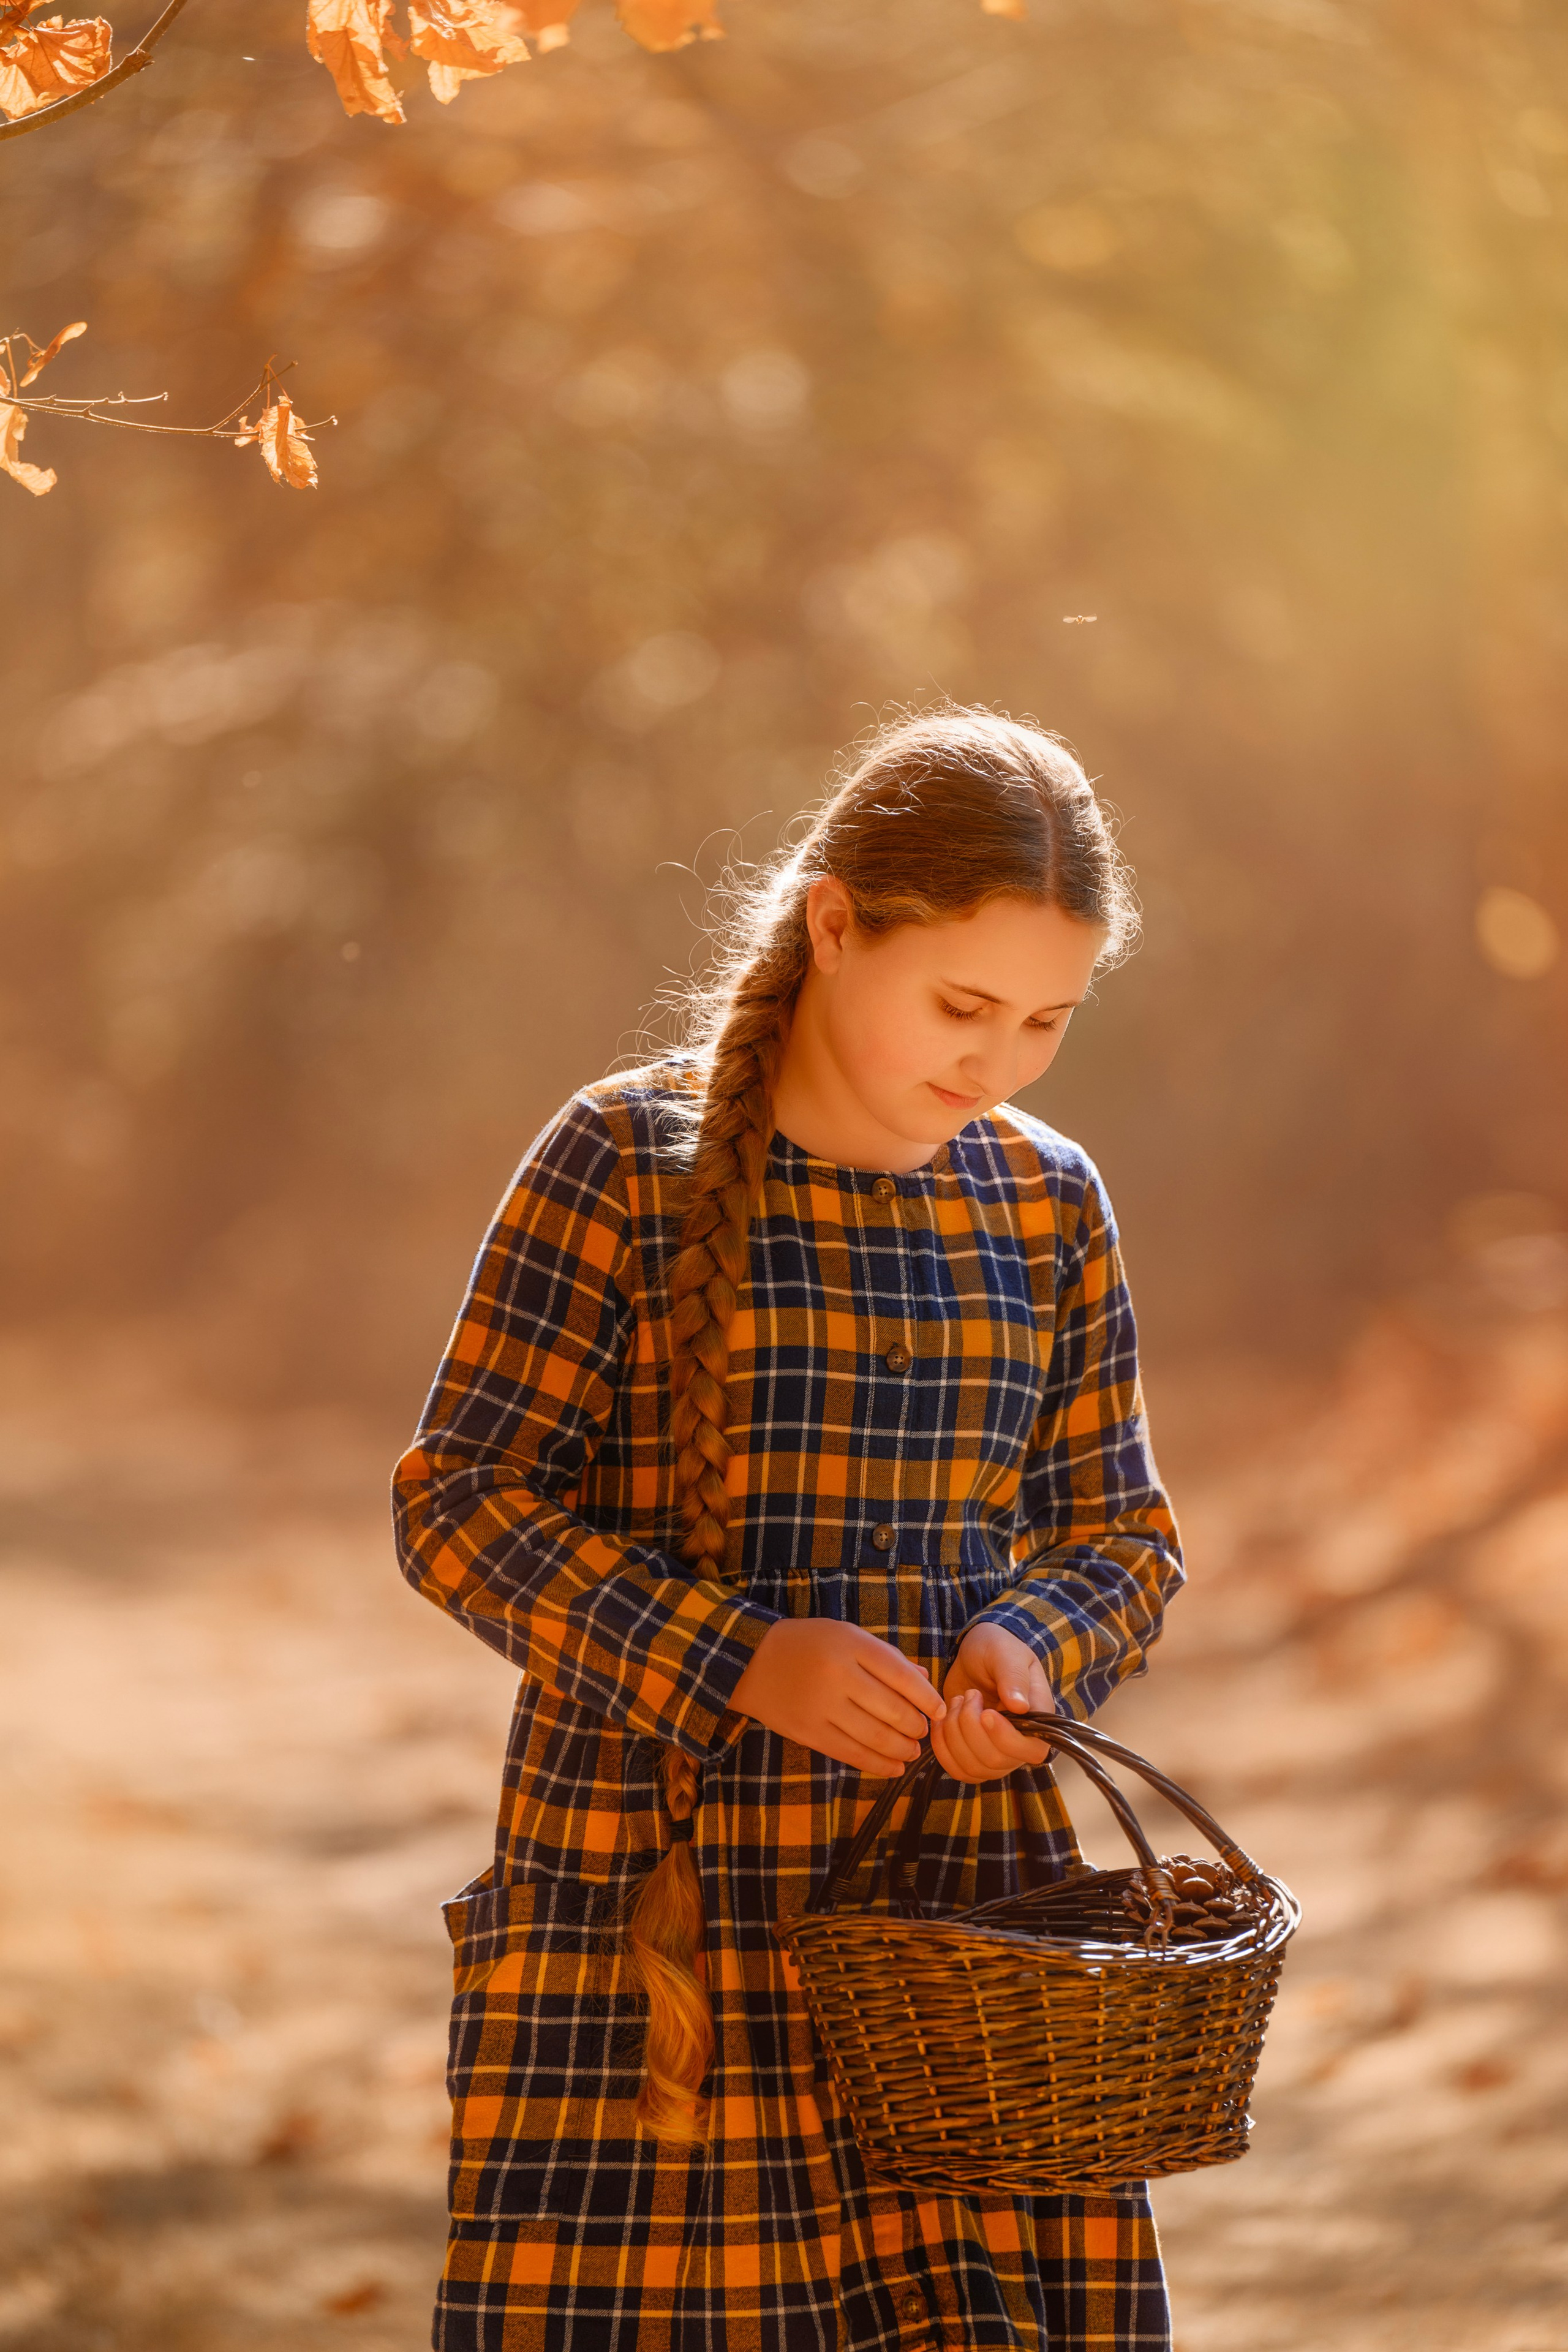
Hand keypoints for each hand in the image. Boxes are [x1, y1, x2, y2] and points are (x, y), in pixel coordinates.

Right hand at [729, 1618, 945, 1776]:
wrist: (751, 1661)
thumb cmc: (808, 1644)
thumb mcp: (846, 1636)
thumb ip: (886, 1657)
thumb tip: (925, 1680)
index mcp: (851, 1645)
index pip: (902, 1676)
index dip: (927, 1698)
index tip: (940, 1710)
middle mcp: (838, 1675)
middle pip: (893, 1710)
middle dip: (916, 1726)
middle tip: (923, 1731)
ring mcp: (822, 1706)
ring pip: (876, 1736)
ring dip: (903, 1748)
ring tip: (912, 1750)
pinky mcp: (809, 1732)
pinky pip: (851, 1754)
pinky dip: (879, 1764)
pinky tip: (895, 1767)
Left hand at [929, 1621, 1055, 1784]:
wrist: (973, 1656)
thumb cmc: (995, 1649)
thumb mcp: (1005, 1653)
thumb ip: (1013, 1676)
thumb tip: (1020, 1706)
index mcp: (1038, 1718)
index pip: (1032, 1749)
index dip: (1006, 1738)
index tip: (985, 1712)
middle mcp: (1020, 1742)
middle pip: (997, 1761)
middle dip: (971, 1727)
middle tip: (968, 1695)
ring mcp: (996, 1753)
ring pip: (973, 1768)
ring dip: (954, 1734)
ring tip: (957, 1702)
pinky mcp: (972, 1756)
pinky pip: (956, 1769)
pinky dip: (942, 1747)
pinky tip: (941, 1720)